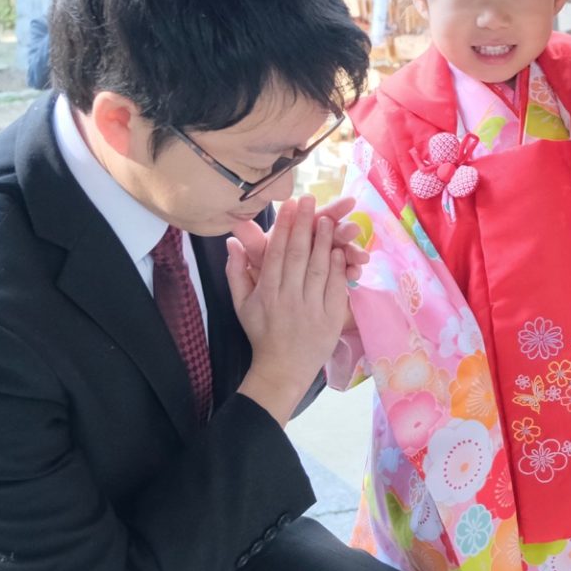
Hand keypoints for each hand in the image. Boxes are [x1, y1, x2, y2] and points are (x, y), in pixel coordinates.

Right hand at [227, 196, 349, 425]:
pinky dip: (337, 268)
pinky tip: (340, 249)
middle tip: (310, 200)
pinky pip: (334, 288)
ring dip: (323, 241)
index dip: (282, 226)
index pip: (275, 252)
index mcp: (266, 292)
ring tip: (328, 217)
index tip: (289, 204)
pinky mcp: (329, 319)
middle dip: (304, 224)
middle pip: (297, 255)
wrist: (282, 370)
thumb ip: (236, 272)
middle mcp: (287, 298)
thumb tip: (231, 242)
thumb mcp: (241, 304)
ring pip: (317, 268)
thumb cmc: (261, 333)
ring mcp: (310, 309)